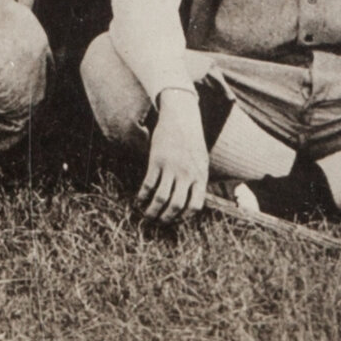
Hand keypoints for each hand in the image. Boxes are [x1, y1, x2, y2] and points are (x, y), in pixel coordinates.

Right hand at [135, 91, 207, 222]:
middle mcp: (187, 174)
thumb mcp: (202, 161)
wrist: (181, 118)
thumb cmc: (192, 141)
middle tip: (159, 222)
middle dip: (166, 218)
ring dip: (152, 210)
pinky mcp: (157, 160)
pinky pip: (148, 184)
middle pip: (176, 205)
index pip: (195, 206)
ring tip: (147, 215)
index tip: (176, 220)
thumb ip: (198, 180)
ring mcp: (171, 168)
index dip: (184, 217)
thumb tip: (192, 201)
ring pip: (161, 197)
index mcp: (200, 176)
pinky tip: (139, 199)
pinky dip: (142, 195)